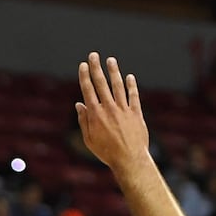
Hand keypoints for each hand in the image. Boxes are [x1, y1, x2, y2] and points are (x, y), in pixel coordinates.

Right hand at [75, 52, 148, 170]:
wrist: (129, 160)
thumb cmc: (106, 152)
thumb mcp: (89, 139)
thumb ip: (84, 120)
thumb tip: (79, 104)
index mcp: (95, 114)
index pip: (88, 90)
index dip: (85, 76)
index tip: (83, 65)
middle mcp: (109, 108)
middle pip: (101, 83)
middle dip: (96, 68)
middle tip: (94, 55)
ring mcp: (124, 110)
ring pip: (118, 86)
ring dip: (114, 72)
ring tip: (111, 60)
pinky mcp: (136, 114)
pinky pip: (134, 96)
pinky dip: (131, 86)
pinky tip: (129, 77)